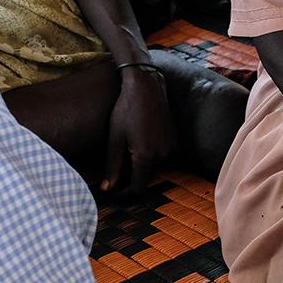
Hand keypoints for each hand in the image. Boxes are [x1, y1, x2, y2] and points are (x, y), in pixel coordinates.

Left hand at [103, 68, 175, 193]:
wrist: (146, 88)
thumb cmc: (126, 110)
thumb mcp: (115, 139)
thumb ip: (113, 167)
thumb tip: (108, 189)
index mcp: (147, 157)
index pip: (137, 188)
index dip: (123, 194)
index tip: (112, 192)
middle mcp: (163, 155)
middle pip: (146, 179)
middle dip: (130, 180)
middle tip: (113, 175)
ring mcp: (171, 147)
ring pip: (154, 168)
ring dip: (140, 167)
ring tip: (124, 155)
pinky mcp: (174, 140)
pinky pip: (161, 157)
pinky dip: (149, 157)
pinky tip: (137, 144)